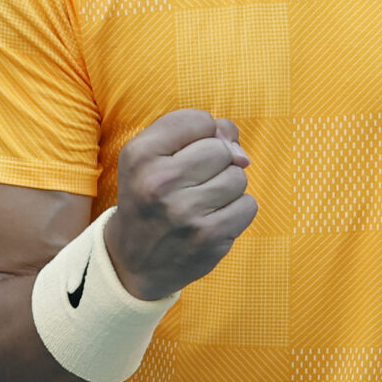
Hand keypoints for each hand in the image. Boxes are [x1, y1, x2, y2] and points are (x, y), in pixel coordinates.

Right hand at [104, 109, 256, 300]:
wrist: (133, 260)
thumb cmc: (150, 197)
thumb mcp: (152, 156)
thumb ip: (194, 133)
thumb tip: (239, 149)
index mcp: (140, 154)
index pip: (199, 120)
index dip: (203, 134)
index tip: (186, 153)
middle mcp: (159, 181)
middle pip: (221, 149)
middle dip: (216, 162)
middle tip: (192, 183)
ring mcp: (185, 212)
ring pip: (238, 177)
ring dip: (228, 188)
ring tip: (201, 201)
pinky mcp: (208, 237)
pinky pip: (248, 205)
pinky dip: (237, 210)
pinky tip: (213, 218)